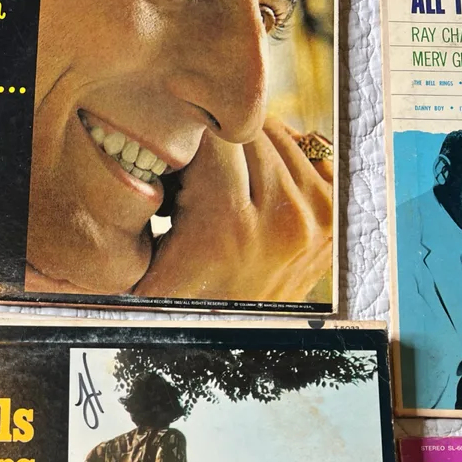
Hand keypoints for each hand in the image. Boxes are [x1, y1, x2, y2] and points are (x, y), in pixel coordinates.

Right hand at [133, 117, 332, 302]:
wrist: (239, 330)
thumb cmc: (185, 296)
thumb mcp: (147, 265)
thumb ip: (137, 210)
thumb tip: (126, 146)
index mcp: (228, 227)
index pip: (208, 138)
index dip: (184, 145)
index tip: (175, 169)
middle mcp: (283, 217)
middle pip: (245, 132)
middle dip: (214, 143)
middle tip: (198, 175)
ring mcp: (317, 212)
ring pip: (276, 134)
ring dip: (245, 148)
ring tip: (224, 182)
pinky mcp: (335, 208)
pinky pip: (305, 148)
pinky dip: (279, 155)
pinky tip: (257, 182)